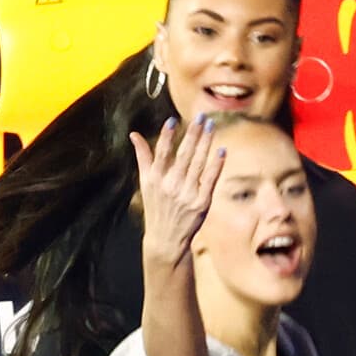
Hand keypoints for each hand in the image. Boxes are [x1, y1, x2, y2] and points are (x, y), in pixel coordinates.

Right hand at [131, 114, 222, 272]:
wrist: (166, 239)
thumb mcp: (145, 183)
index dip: (166, 136)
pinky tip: (221, 149)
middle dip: (192, 134)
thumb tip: (134, 134)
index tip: (172, 120)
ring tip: (211, 126)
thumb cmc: (156, 206)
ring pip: (198, 163)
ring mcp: (187, 194)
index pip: (161, 153)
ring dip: (206, 143)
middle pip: (183, 155)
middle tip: (201, 117)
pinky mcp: (202, 202)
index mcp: (154, 179)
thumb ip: (143, 157)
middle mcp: (170, 186)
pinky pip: (210, 179)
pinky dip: (216, 164)